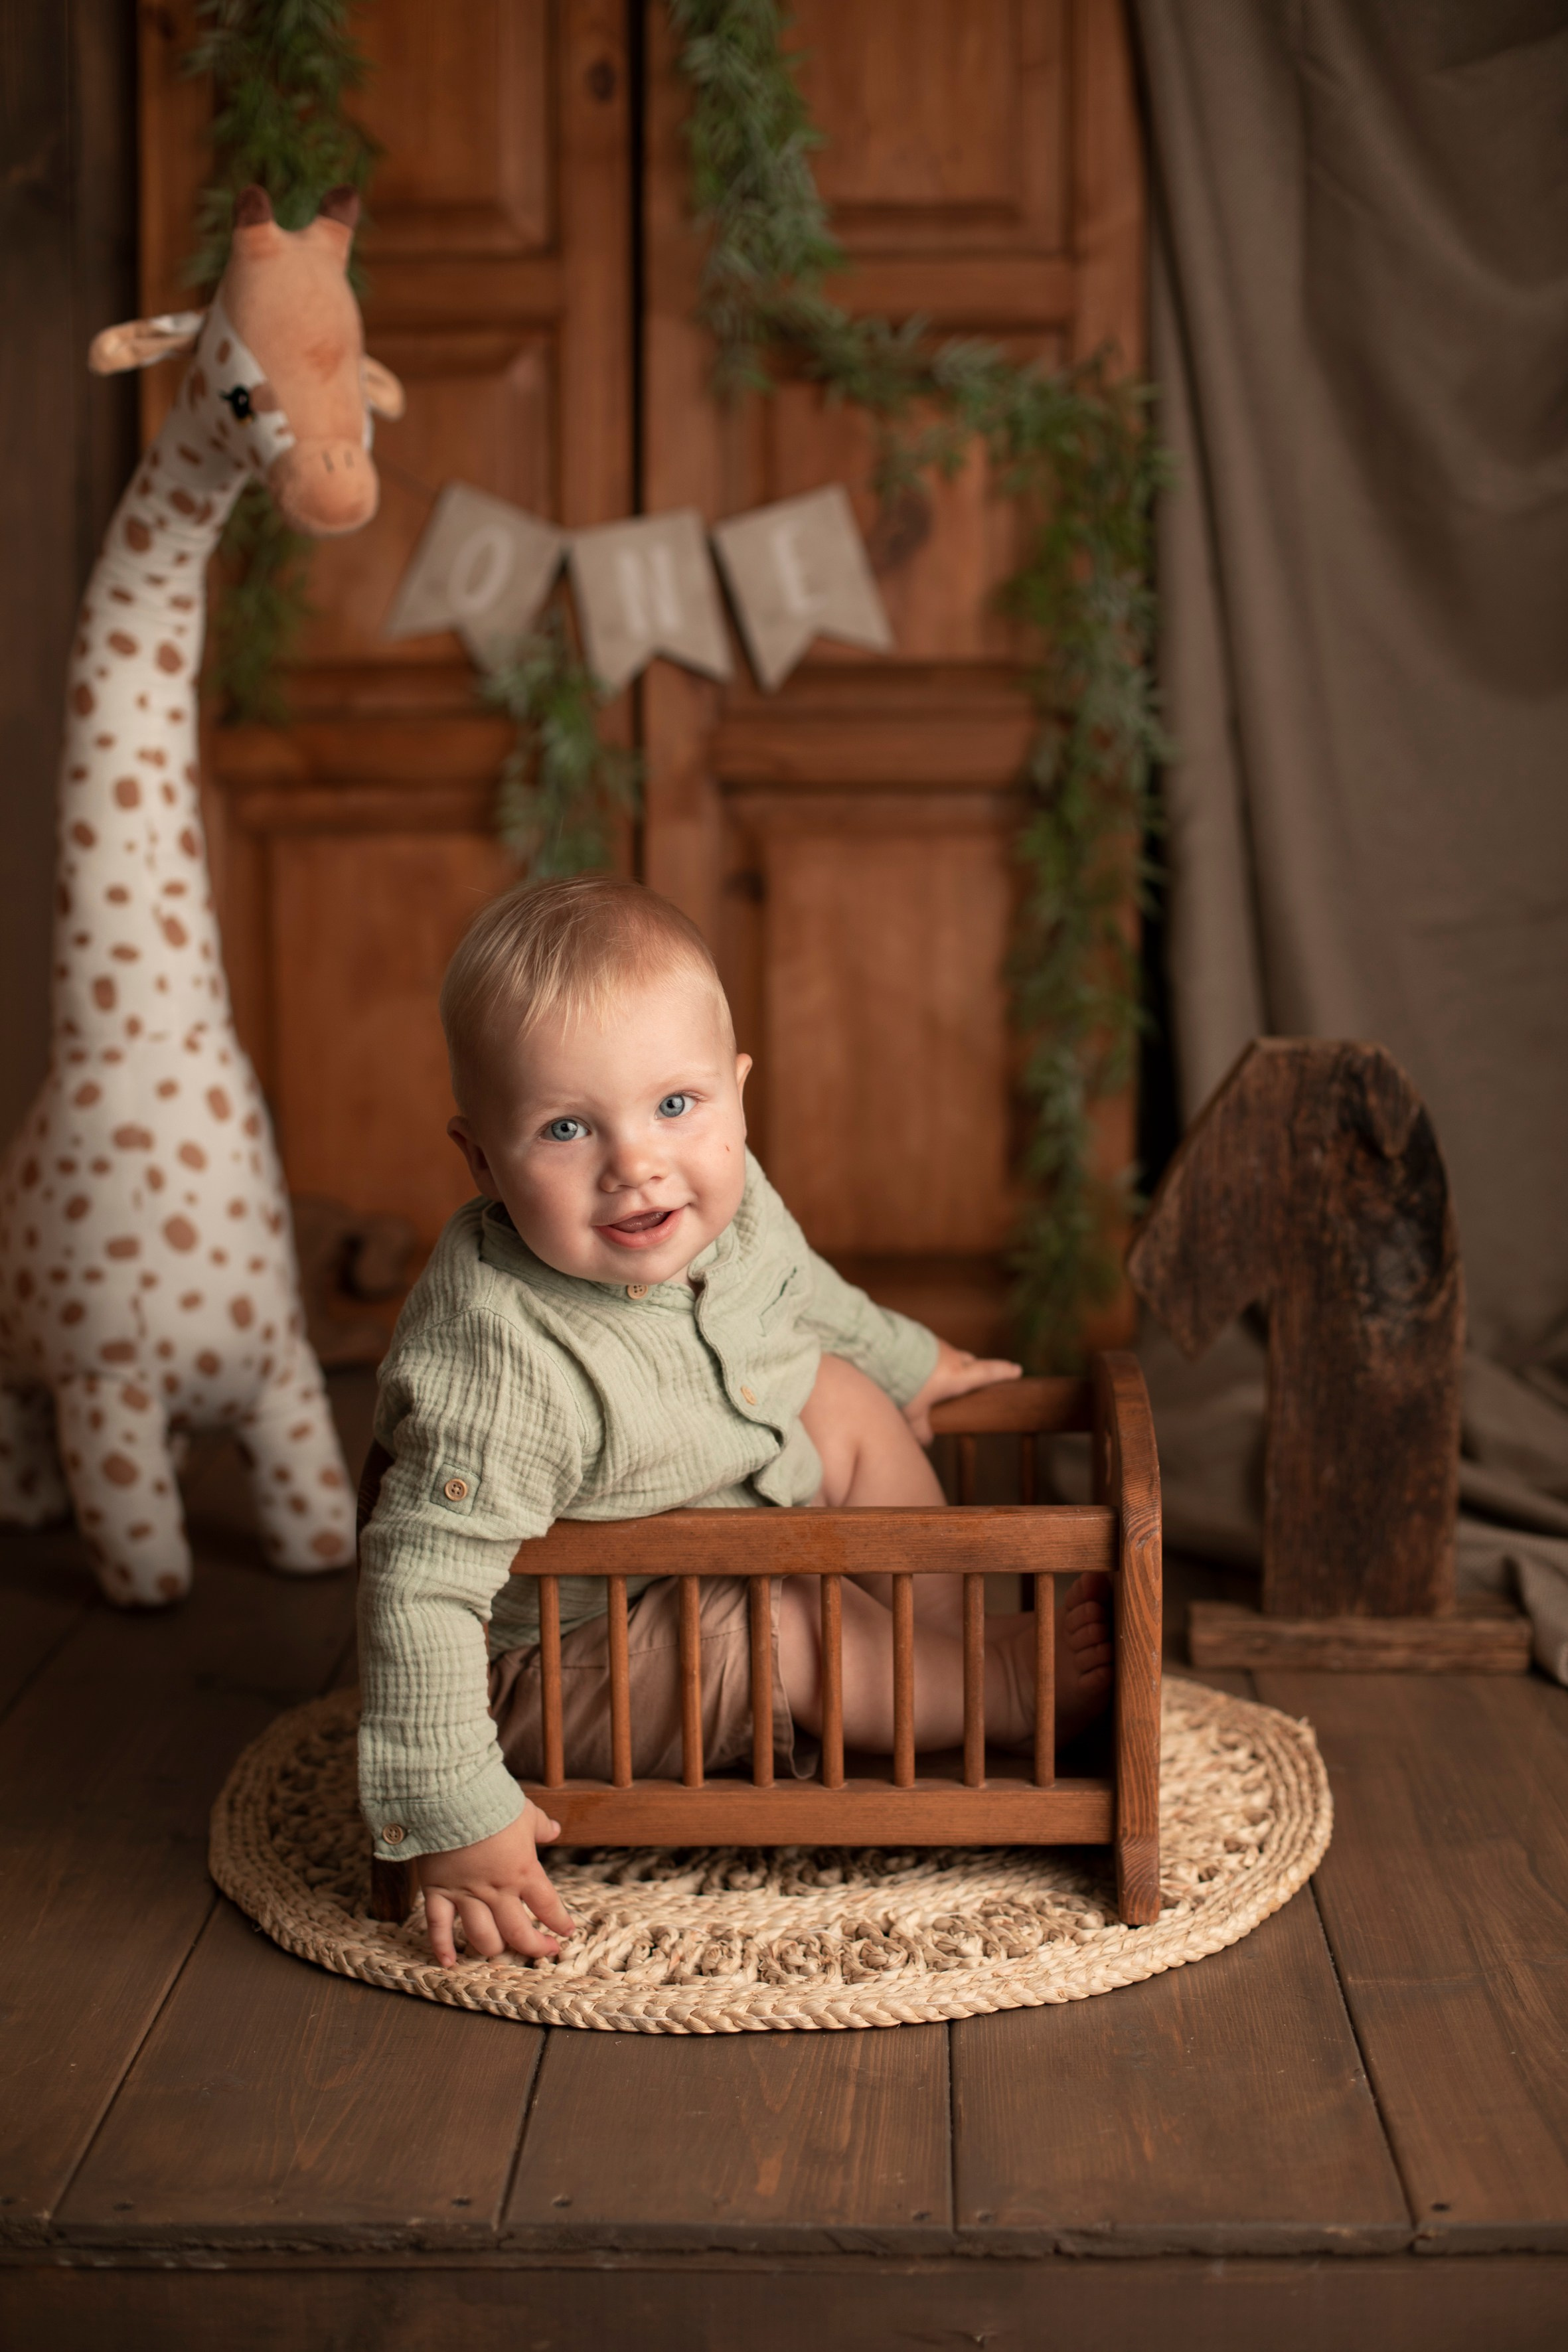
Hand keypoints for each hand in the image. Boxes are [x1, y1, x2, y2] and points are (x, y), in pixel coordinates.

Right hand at [415, 1799, 574, 1967]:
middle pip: (518, 1932)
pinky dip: (442, 1946)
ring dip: (492, 1949)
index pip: (547, 1906)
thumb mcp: (525, 1812)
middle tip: (543, 1951)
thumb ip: (540, 1826)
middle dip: (533, 1947)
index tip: (566, 1932)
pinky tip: (449, 1962)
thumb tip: (554, 1829)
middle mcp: (497, 1889)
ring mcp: (466, 1893)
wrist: (451, 1793)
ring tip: (498, 1952)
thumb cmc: (491, 1800)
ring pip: (482, 1936)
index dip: (559, 1923)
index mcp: (523, 1870)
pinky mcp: (438, 1890)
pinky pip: (438, 1926)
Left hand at [903, 1339, 1021, 1445]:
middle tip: (978, 1376)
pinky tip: (913, 1367)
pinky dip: (927, 1359)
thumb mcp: (911, 1413)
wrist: (877, 1348)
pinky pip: (929, 1349)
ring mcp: (934, 1343)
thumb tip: (926, 1441)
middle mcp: (950, 1356)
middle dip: (975, 1369)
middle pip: (970, 1362)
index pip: (988, 1373)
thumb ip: (920, 1429)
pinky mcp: (918, 1335)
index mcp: (956, 1375)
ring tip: (933, 1378)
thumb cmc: (900, 1383)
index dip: (1003, 1372)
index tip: (1017, 1369)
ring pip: (948, 1354)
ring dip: (946, 1365)